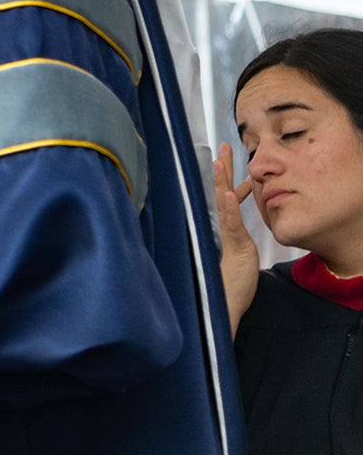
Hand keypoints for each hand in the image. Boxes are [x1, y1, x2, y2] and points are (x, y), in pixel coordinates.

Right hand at [213, 143, 258, 335]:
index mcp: (224, 229)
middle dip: (221, 170)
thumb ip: (230, 238)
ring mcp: (225, 236)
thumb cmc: (227, 285)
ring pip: (222, 203)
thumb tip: (228, 226)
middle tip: (223, 147)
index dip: (226, 179)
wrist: (221, 307)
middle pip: (220, 193)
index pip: (224, 198)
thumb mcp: (234, 257)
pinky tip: (230, 193)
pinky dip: (230, 209)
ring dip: (221, 182)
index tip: (224, 160)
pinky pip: (231, 224)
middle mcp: (221, 228)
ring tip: (220, 162)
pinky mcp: (232, 247)